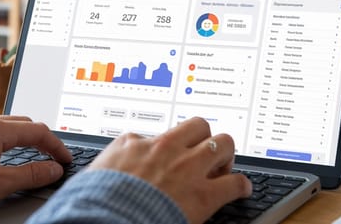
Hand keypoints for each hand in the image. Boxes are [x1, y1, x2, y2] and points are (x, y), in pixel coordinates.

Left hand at [0, 115, 71, 212]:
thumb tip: (53, 169)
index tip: (65, 160)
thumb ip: (31, 174)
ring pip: (5, 125)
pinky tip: (0, 153)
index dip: (56, 146)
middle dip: (41, 139)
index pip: (38, 131)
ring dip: (22, 138)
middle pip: (23, 123)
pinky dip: (4, 139)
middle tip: (51, 156)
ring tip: (30, 154)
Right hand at [88, 117, 251, 223]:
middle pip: (200, 126)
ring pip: (223, 144)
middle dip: (205, 138)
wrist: (107, 218)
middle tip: (204, 153)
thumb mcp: (100, 168)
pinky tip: (241, 189)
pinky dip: (241, 185)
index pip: (166, 132)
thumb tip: (117, 157)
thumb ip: (116, 156)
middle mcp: (169, 149)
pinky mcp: (204, 194)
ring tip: (224, 166)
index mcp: (141, 143)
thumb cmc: (99, 198)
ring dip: (226, 155)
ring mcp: (189, 169)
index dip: (173, 144)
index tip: (175, 151)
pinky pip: (235, 183)